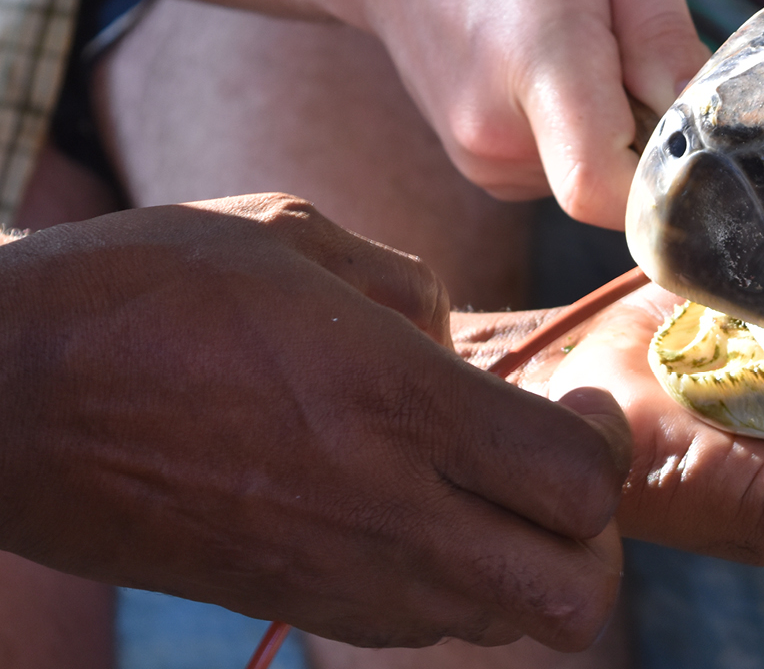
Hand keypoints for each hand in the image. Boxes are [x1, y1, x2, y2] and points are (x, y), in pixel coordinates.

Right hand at [0, 194, 630, 649]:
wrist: (3, 400)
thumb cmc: (139, 296)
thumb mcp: (292, 237)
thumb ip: (408, 287)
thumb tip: (455, 342)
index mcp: (397, 406)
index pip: (580, 483)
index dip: (606, 445)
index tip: (576, 405)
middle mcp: (386, 512)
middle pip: (574, 595)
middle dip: (593, 537)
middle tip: (557, 467)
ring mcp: (340, 575)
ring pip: (504, 620)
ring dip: (523, 559)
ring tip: (481, 486)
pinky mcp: (293, 604)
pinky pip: (425, 622)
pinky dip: (450, 580)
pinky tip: (409, 509)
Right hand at [341, 0, 710, 225]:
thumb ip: (667, 40)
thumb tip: (707, 120)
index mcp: (537, 67)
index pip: (600, 188)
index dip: (661, 188)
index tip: (689, 142)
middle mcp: (496, 132)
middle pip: (610, 187)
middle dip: (647, 140)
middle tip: (631, 60)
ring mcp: (480, 158)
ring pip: (589, 181)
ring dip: (613, 133)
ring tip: (583, 53)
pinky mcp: (481, 166)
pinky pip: (561, 172)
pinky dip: (580, 134)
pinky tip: (554, 74)